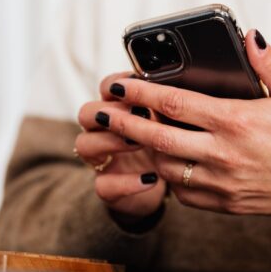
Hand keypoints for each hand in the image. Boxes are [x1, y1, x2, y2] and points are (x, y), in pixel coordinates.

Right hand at [76, 73, 166, 218]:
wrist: (174, 184)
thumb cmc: (176, 144)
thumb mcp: (176, 122)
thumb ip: (172, 106)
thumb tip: (185, 86)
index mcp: (120, 109)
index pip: (106, 88)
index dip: (115, 84)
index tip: (136, 83)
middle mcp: (104, 132)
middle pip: (86, 113)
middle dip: (111, 111)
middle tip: (139, 113)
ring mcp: (103, 160)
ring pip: (85, 145)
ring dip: (111, 140)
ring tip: (140, 142)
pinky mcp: (108, 188)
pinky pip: (103, 185)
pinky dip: (126, 183)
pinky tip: (152, 179)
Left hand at [94, 30, 270, 233]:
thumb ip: (269, 63)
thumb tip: (249, 35)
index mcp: (238, 122)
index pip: (175, 104)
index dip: (140, 93)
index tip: (116, 84)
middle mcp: (225, 154)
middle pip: (157, 137)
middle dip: (123, 124)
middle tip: (99, 114)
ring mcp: (222, 183)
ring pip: (164, 167)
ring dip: (143, 150)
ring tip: (130, 135)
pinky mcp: (224, 203)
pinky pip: (182, 192)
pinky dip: (168, 176)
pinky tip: (165, 161)